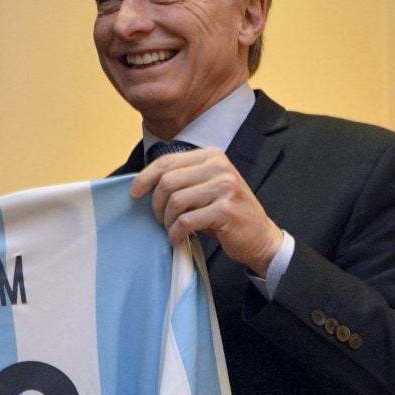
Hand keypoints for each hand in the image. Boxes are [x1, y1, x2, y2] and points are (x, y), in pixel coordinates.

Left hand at [130, 147, 282, 273]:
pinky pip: (186, 221)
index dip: (145, 177)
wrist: (260, 236)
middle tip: (159, 219)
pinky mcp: (226, 210)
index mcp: (211, 156)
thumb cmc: (224, 213)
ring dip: (167, 220)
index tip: (134, 193)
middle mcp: (219, 166)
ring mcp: (225, 187)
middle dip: (156, 204)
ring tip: (171, 229)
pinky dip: (176, 233)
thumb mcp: (205, 188)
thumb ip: (182, 180)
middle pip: (167, 181)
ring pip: (175, 201)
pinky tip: (178, 238)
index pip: (167, 161)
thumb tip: (141, 184)